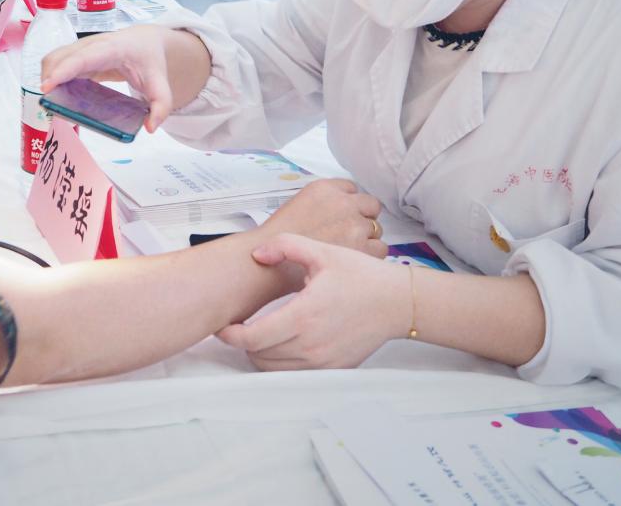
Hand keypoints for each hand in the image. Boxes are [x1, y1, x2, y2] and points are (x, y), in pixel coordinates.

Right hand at [41, 26, 173, 131]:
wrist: (145, 41)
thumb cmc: (149, 60)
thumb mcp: (160, 84)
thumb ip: (161, 106)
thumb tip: (150, 127)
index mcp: (113, 49)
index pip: (83, 57)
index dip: (63, 70)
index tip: (47, 87)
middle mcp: (93, 44)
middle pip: (61, 56)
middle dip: (49, 77)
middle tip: (48, 103)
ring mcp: (82, 48)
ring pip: (54, 58)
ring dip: (47, 77)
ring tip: (51, 101)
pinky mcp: (77, 55)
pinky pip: (58, 63)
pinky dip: (52, 77)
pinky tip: (57, 94)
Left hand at [217, 234, 409, 369]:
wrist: (396, 302)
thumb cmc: (361, 276)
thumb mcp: (322, 251)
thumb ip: (285, 246)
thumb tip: (258, 255)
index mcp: (303, 316)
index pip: (252, 338)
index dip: (230, 335)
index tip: (224, 327)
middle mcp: (311, 344)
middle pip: (258, 356)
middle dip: (243, 342)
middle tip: (241, 326)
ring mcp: (323, 361)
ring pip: (274, 370)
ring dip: (260, 354)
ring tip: (259, 334)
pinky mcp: (333, 369)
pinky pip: (295, 374)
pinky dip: (281, 363)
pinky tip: (282, 343)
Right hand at [262, 179, 386, 256]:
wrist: (269, 263)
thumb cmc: (278, 240)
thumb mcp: (298, 204)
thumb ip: (324, 204)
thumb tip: (339, 213)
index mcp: (325, 188)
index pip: (352, 189)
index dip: (350, 205)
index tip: (344, 217)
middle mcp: (343, 202)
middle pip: (370, 206)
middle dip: (363, 218)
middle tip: (349, 235)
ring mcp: (354, 224)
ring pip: (376, 228)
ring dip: (367, 237)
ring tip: (348, 251)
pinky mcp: (361, 247)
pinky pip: (380, 248)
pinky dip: (370, 255)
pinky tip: (353, 261)